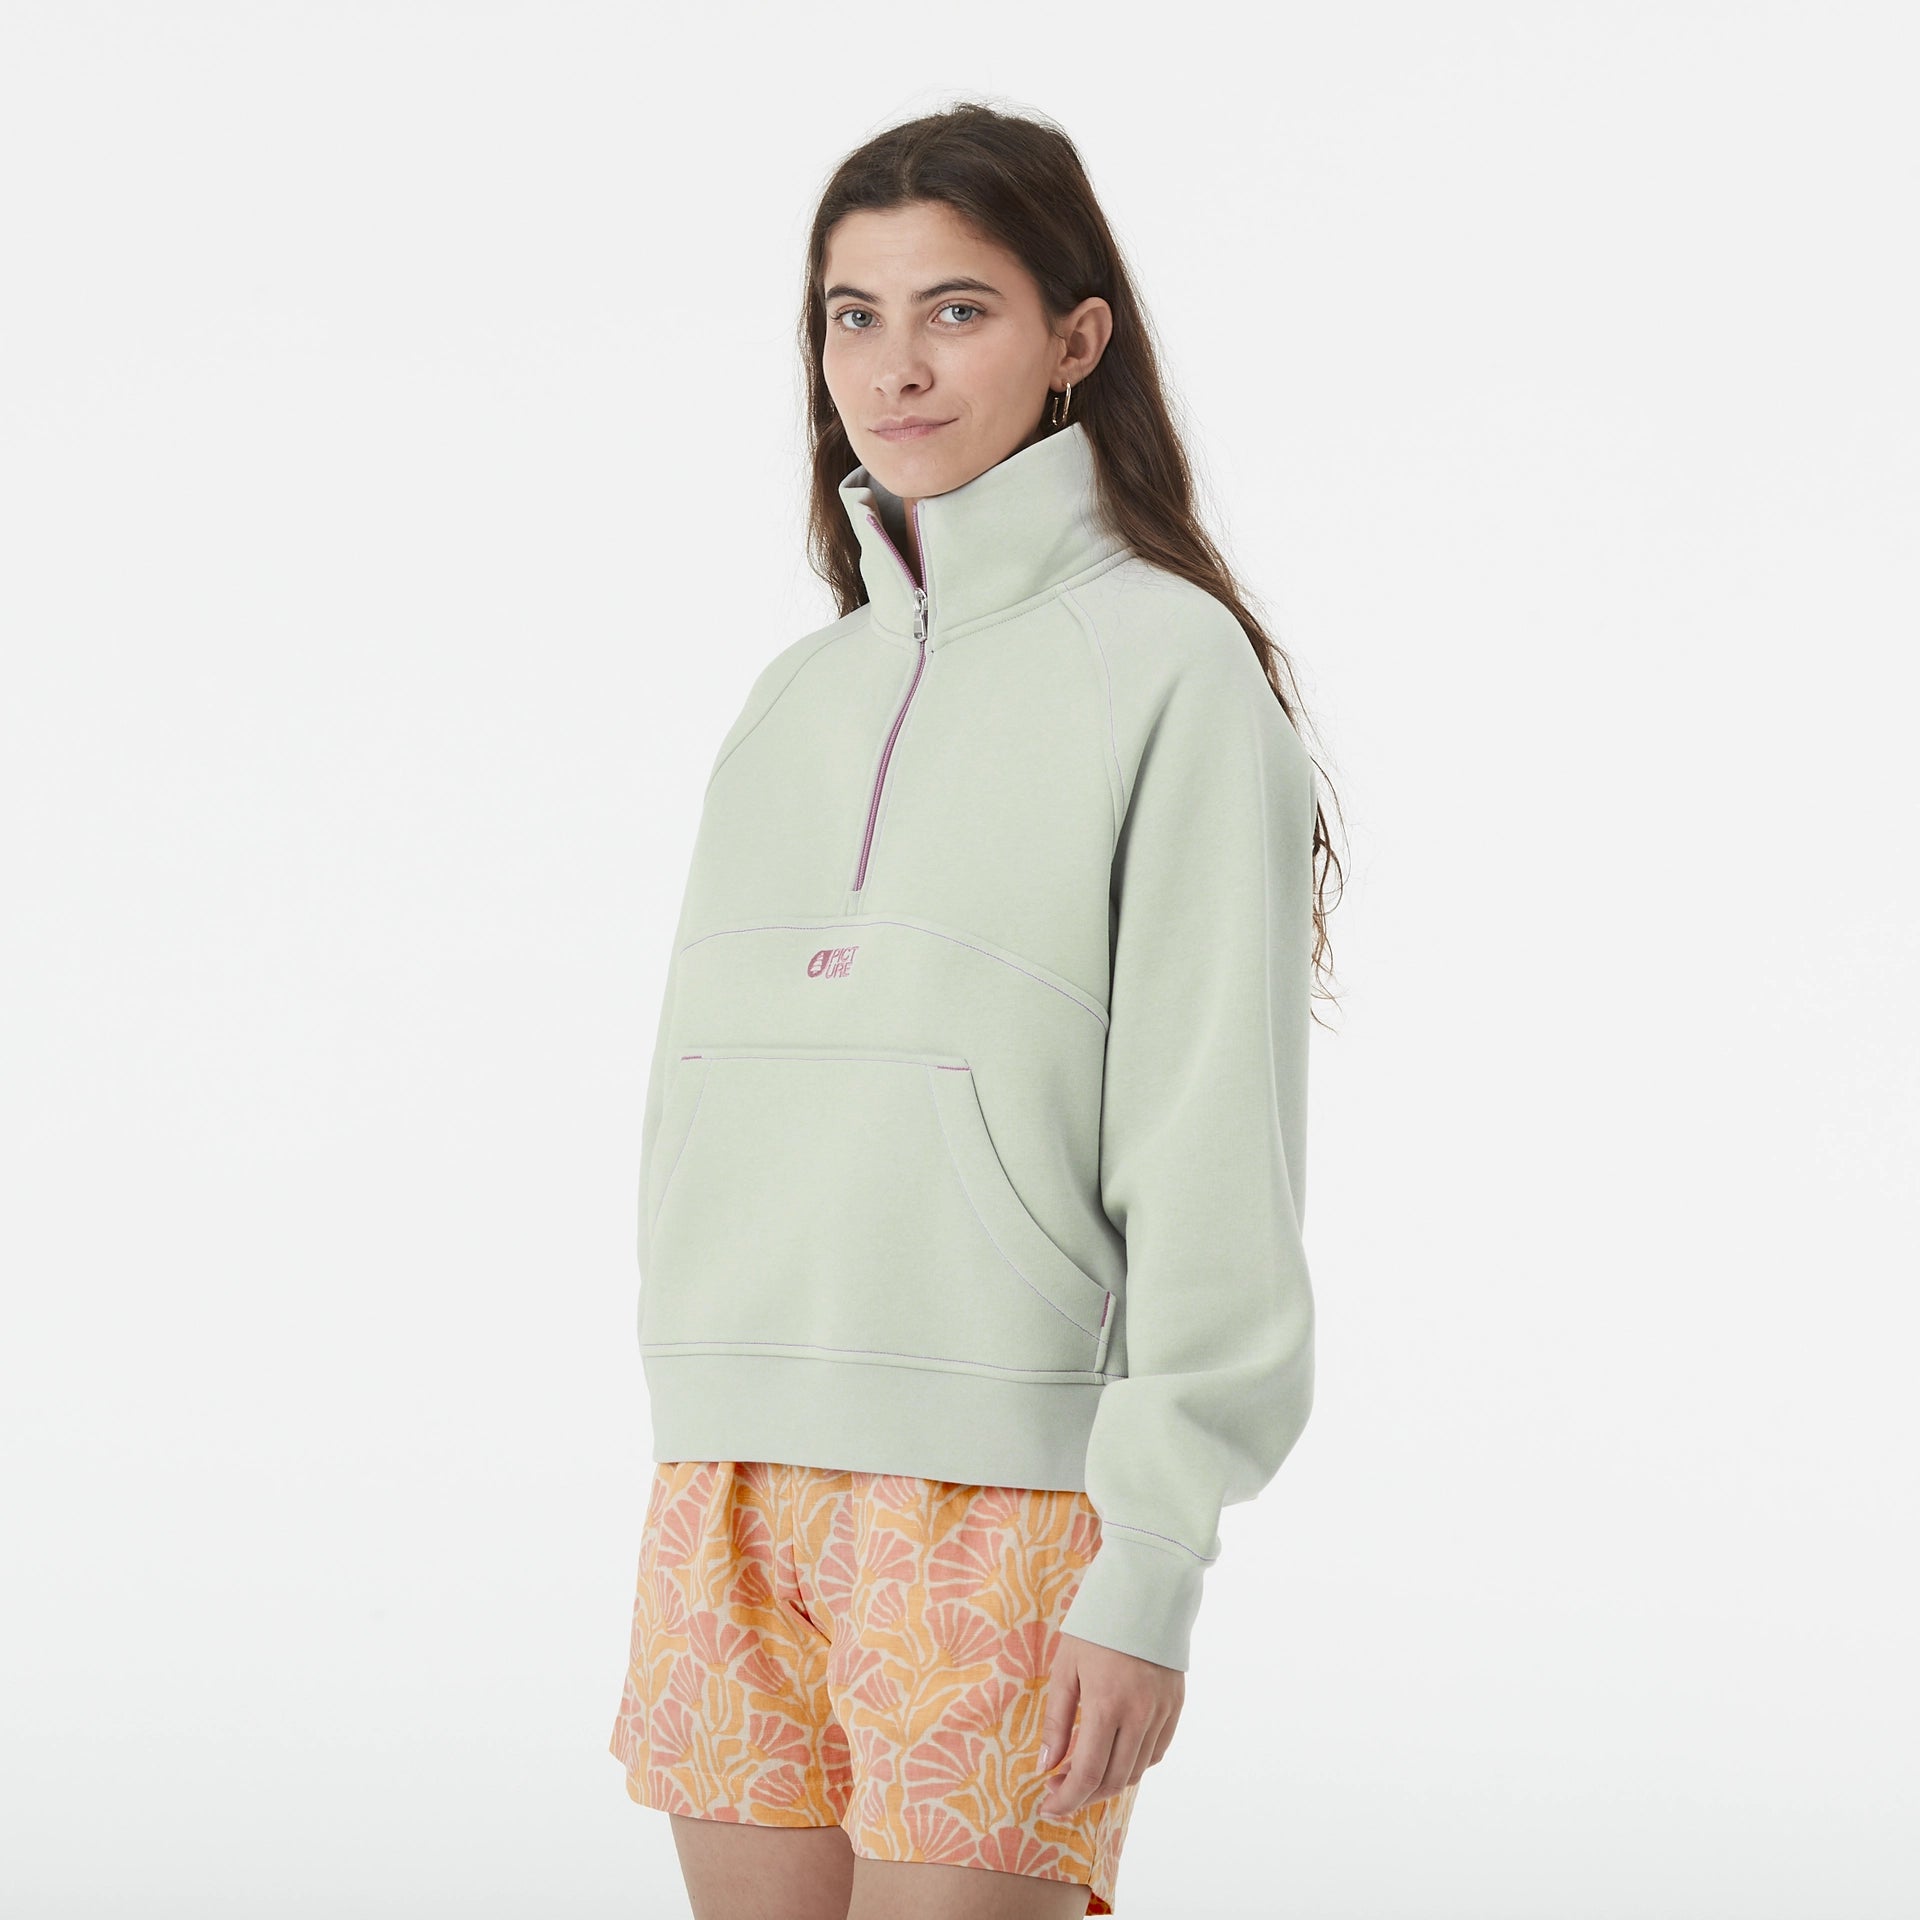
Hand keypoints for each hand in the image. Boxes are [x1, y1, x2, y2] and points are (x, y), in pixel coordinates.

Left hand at [1036, 1629, 1183, 1816]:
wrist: (1144, 1592)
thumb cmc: (1097, 1626)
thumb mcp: (1065, 1668)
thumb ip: (1056, 1721)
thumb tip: (1045, 1766)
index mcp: (1107, 1705)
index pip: (1088, 1774)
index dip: (1067, 1798)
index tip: (1048, 1806)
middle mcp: (1139, 1716)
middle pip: (1114, 1780)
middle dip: (1084, 1795)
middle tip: (1059, 1788)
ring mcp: (1162, 1713)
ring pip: (1137, 1771)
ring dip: (1108, 1783)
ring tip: (1082, 1771)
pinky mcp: (1175, 1706)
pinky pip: (1155, 1752)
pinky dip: (1133, 1763)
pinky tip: (1114, 1754)